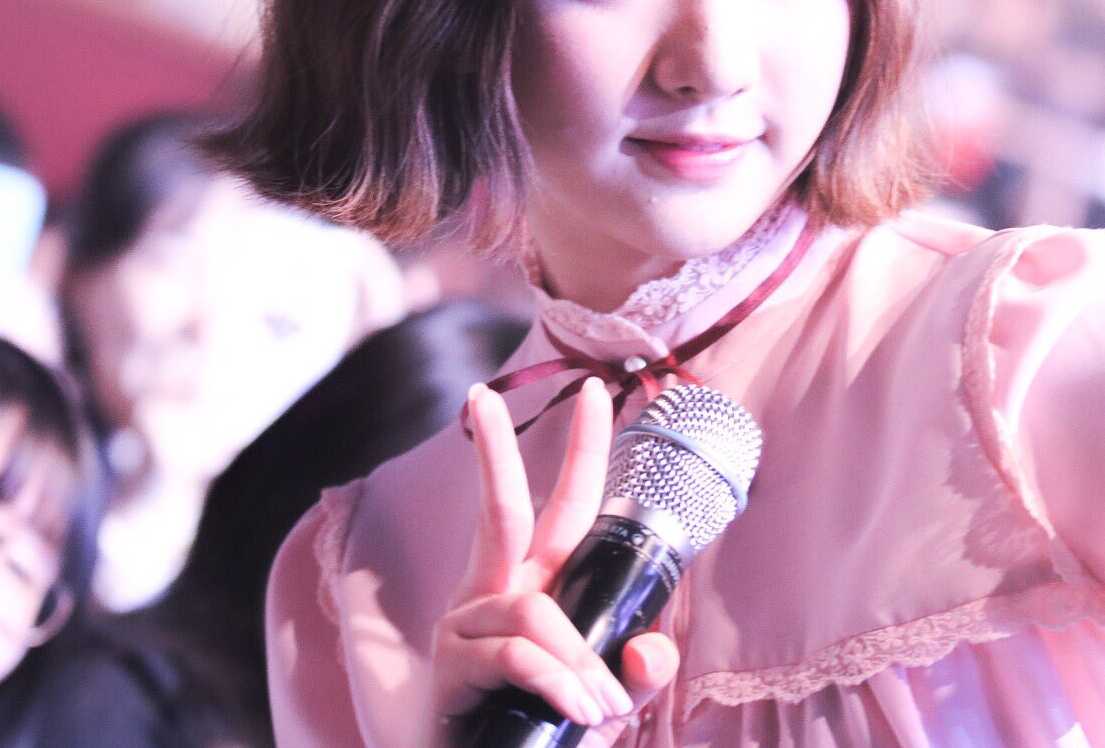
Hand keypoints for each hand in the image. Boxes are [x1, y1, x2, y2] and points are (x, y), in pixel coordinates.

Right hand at [431, 378, 679, 733]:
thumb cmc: (546, 732)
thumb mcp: (607, 698)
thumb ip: (638, 674)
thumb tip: (652, 653)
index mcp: (536, 583)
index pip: (563, 505)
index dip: (583, 450)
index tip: (599, 390)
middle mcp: (495, 591)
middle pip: (500, 509)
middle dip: (495, 451)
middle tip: (482, 395)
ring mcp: (466, 626)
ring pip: (533, 609)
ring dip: (577, 659)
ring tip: (602, 706)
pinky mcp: (453, 667)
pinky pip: (516, 654)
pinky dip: (557, 680)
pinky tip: (581, 710)